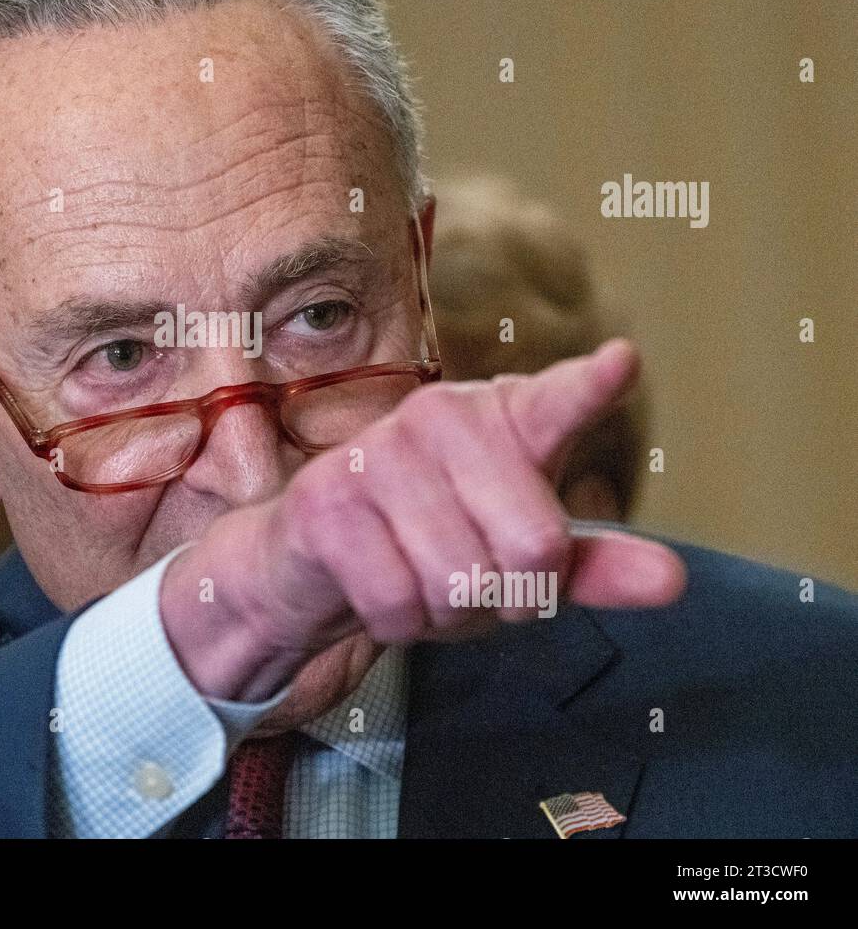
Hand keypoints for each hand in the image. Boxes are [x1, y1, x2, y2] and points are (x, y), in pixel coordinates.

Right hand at [159, 339, 685, 700]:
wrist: (313, 561)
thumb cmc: (426, 547)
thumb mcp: (515, 557)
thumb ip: (591, 566)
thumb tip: (674, 580)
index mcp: (499, 418)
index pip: (556, 404)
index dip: (589, 390)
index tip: (620, 365)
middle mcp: (440, 417)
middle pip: (534, 546)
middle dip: (508, 596)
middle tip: (471, 579)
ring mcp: (377, 453)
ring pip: (461, 581)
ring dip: (446, 613)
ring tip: (418, 581)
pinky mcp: (325, 501)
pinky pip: (397, 602)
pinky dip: (396, 623)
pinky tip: (376, 588)